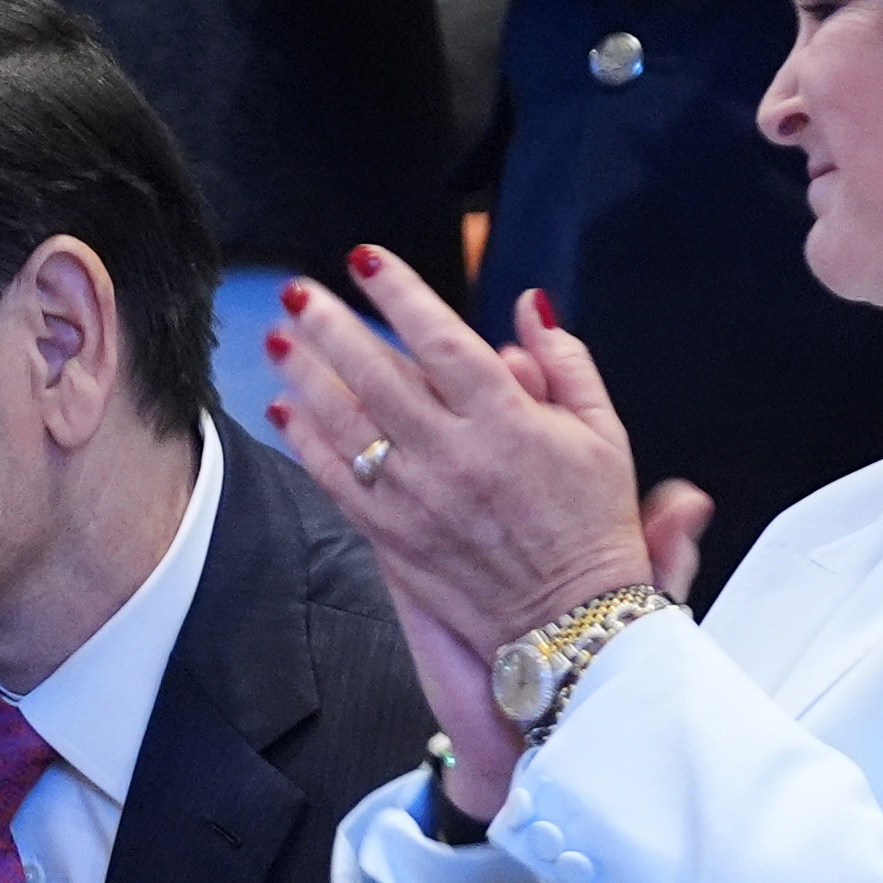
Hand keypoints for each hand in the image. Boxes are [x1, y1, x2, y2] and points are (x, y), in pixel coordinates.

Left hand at [267, 250, 656, 689]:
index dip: (400, 293)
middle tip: (297, 291)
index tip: (366, 260)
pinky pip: (335, 480)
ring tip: (277, 339)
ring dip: (304, 376)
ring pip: (344, 423)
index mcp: (508, 421)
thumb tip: (528, 306)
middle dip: (330, 325)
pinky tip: (284, 410)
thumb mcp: (605, 434)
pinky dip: (304, 442)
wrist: (571, 622)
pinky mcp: (392, 536)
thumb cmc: (592, 525)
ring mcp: (417, 497)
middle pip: (375, 374)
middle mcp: (454, 454)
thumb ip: (566, 363)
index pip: (441, 340)